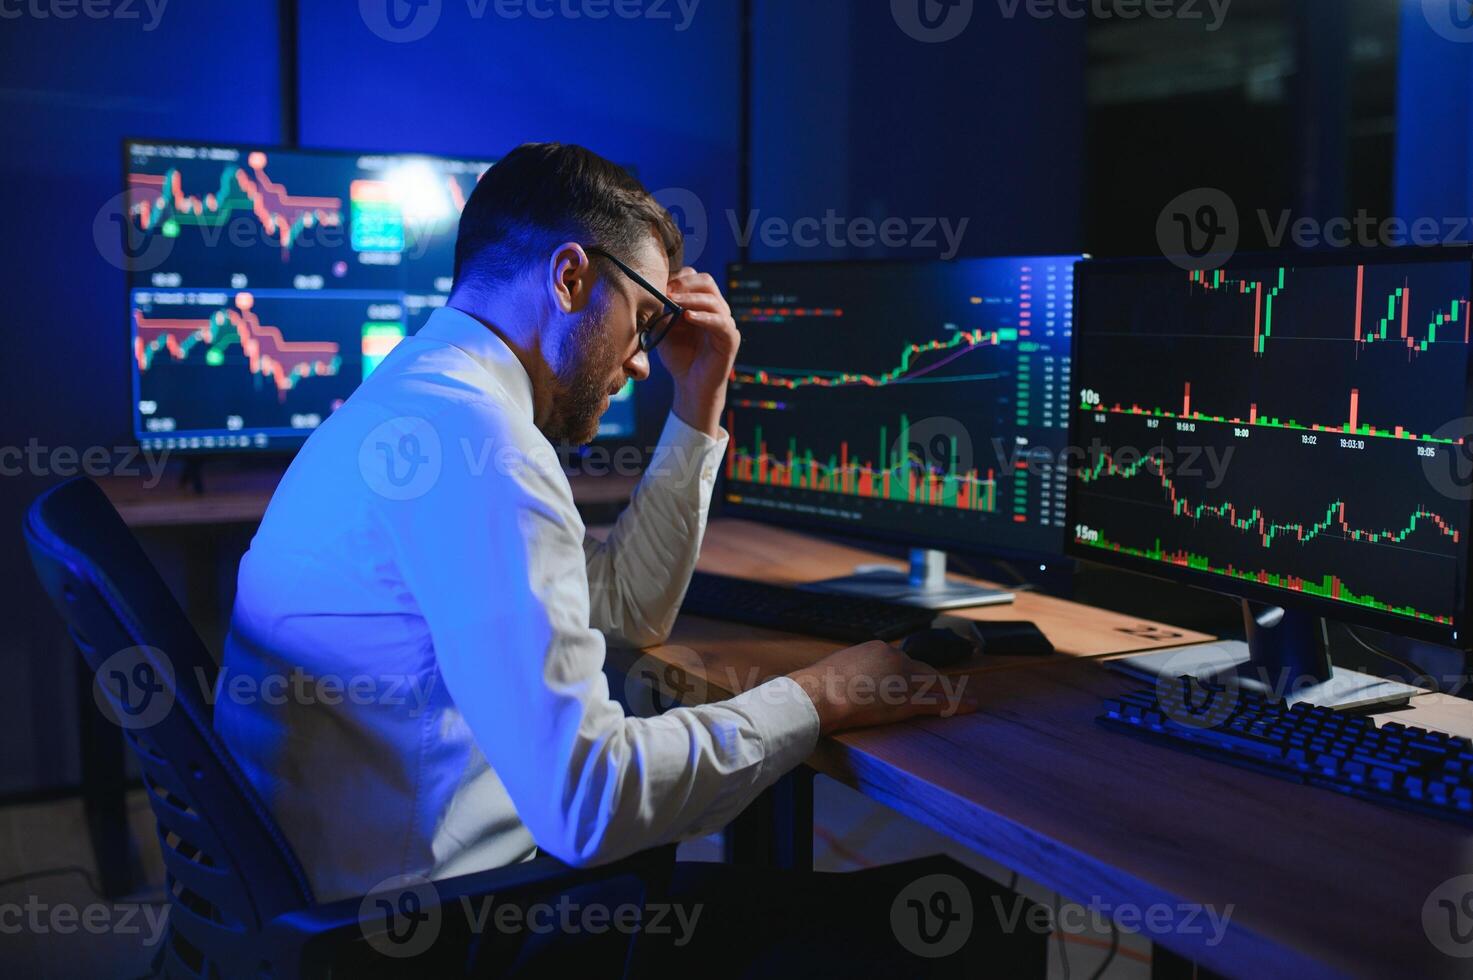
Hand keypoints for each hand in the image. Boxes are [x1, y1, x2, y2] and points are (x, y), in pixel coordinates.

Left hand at [658, 267, 738, 437]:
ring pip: (713, 299)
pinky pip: (721, 322)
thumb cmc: (679, 356)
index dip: (677, 278)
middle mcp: (716, 309)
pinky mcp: (730, 338)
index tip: (659, 285)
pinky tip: (688, 317)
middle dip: (685, 283)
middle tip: (667, 290)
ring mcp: (725, 322)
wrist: (691, 385)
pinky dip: (704, 317)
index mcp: (702, 303)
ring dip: (691, 298)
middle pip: (706, 281)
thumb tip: (656, 291)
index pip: (694, 278)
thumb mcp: (666, 328)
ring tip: (673, 300)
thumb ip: (664, 310)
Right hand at [785, 641, 979, 734]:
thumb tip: (855, 680)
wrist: (818, 695)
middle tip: (950, 691)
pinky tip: (968, 707)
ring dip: (952, 693)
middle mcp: (894, 659)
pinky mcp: (906, 701)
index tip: (921, 681)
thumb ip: (855, 671)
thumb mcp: (839, 668)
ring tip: (967, 700)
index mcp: (877, 648)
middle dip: (937, 682)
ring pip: (934, 686)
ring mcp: (902, 679)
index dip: (915, 674)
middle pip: (924, 671)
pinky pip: (936, 702)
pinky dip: (955, 705)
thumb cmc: (820, 686)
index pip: (905, 660)